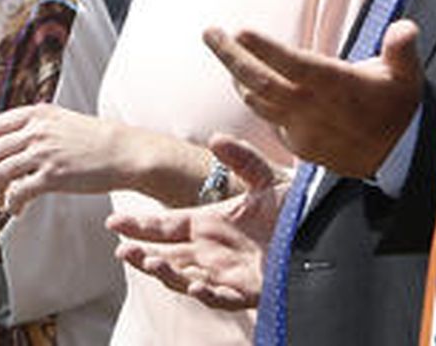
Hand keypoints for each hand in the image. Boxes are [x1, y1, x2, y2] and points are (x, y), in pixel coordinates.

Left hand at [0, 104, 128, 215]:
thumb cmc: (96, 140)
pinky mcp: (53, 175)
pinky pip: (19, 192)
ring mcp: (44, 152)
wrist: (124, 152)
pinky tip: (16, 210)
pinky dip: (11, 204)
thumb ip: (38, 126)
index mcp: (37, 114)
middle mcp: (36, 130)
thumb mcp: (63, 121)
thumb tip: (12, 142)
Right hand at [108, 134, 283, 310]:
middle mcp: (211, 250)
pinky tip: (196, 283)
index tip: (113, 223)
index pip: (165, 227)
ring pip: (185, 278)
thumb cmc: (293, 205)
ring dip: (166, 272)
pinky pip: (222, 296)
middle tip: (122, 250)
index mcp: (208, 224)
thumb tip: (215, 138)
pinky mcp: (247, 290)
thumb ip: (241, 158)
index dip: (139, 226)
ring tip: (149, 262)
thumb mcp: (265, 177)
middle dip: (142, 255)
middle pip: (166, 256)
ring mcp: (226, 272)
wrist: (322, 229)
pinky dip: (207, 291)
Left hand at [204, 19, 423, 177]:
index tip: (239, 30)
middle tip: (208, 33)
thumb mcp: (407, 76)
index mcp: (335, 86)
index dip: (264, 49)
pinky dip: (256, 101)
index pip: (291, 64)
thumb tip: (405, 28)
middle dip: (229, 55)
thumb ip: (401, 50)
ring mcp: (302, 130)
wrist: (400, 160)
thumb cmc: (399, 108)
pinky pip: (269, 121)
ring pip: (258, 102)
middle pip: (260, 82)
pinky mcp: (299, 146)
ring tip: (225, 52)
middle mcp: (312, 109)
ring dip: (237, 78)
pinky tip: (248, 85)